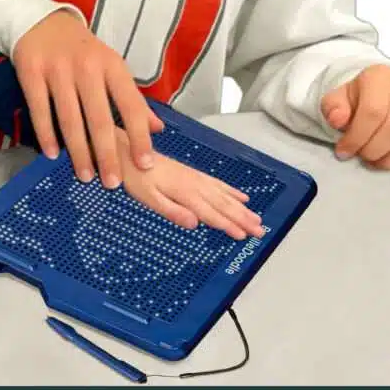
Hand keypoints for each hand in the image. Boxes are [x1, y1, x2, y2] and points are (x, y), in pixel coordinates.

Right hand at [12, 10, 162, 188]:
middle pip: (99, 117)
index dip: (139, 136)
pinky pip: (40, 110)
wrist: (42, 23)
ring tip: (85, 176)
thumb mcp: (112, 67)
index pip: (130, 105)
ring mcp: (58, 69)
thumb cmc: (83, 51)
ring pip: (70, 118)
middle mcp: (87, 67)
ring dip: (78, 151)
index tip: (145, 164)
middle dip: (107, 153)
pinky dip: (46, 134)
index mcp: (112, 66)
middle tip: (112, 182)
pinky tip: (52, 154)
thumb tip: (157, 129)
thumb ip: (133, 99)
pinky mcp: (32, 72)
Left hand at [117, 131, 264, 240]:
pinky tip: (241, 196)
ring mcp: (194, 177)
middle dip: (243, 219)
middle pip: (223, 204)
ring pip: (224, 195)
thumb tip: (193, 223)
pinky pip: (217, 183)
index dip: (228, 225)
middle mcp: (193, 184)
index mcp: (184, 192)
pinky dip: (231, 191)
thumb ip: (171, 210)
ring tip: (257, 218)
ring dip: (241, 208)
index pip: (211, 213)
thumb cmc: (135, 177)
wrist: (129, 153)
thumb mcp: (147, 198)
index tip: (244, 236)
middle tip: (260, 231)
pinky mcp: (191, 173)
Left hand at [320, 65, 389, 170]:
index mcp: (379, 76)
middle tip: (363, 157)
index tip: (344, 151)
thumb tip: (338, 119)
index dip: (357, 137)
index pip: (373, 110)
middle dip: (375, 150)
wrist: (375, 96)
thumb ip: (333, 108)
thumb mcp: (336, 100)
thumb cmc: (354, 101)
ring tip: (378, 162)